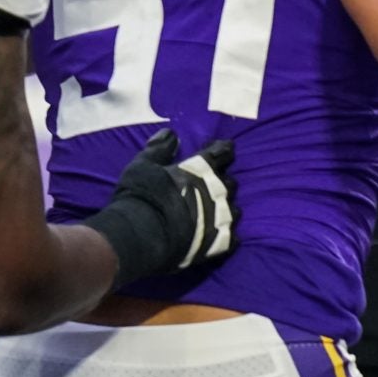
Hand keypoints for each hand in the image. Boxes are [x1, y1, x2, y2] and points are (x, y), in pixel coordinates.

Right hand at [92, 129, 237, 282]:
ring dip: (227, 207)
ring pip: (235, 209)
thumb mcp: (143, 165)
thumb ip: (159, 149)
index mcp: (201, 170)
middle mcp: (217, 192)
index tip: (227, 147)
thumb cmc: (142, 195)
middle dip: (224, 181)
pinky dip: (229, 234)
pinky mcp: (220, 242)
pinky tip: (223, 234)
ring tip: (218, 209)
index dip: (224, 149)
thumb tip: (171, 134)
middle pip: (230, 183)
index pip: (220, 153)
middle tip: (215, 182)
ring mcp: (221, 218)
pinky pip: (233, 237)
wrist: (143, 235)